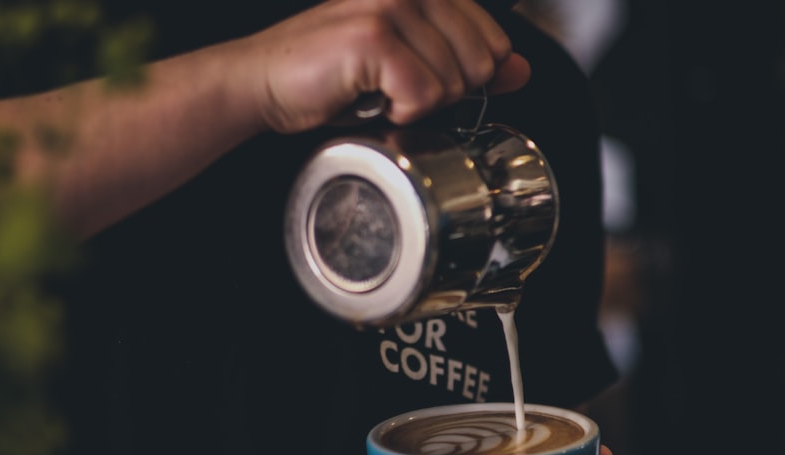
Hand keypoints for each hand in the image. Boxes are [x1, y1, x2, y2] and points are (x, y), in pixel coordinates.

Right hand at [238, 0, 530, 132]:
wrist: (265, 83)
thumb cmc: (330, 76)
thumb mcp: (410, 67)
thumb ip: (467, 63)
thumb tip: (519, 70)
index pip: (494, 41)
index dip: (467, 77)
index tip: (421, 80)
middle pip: (480, 64)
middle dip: (442, 93)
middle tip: (395, 89)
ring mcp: (393, 6)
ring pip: (453, 83)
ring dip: (414, 105)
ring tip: (377, 92)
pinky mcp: (375, 36)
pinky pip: (423, 96)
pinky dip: (397, 113)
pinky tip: (368, 100)